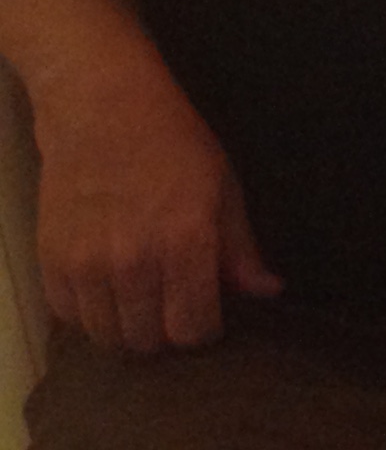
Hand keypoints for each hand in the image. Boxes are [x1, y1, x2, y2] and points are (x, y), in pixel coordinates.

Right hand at [36, 67, 280, 352]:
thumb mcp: (224, 189)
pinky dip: (91, 314)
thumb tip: (268, 293)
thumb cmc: (176, 145)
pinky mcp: (51, 262)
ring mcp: (86, 265)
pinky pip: (70, 318)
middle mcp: (133, 261)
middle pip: (149, 341)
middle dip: (167, 333)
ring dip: (128, 328)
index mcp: (185, 242)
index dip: (205, 330)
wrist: (104, 111)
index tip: (209, 315)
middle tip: (174, 306)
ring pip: (108, 337)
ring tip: (142, 300)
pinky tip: (109, 289)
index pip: (193, 328)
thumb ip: (241, 249)